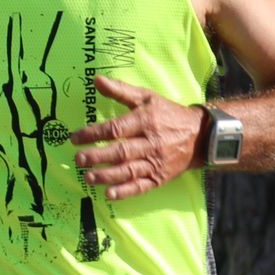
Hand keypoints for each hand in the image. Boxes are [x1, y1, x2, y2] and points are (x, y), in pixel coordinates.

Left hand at [69, 74, 204, 199]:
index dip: (93, 134)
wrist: (199, 135)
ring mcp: (155, 162)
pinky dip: (124, 192)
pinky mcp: (159, 177)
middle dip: (96, 157)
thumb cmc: (168, 114)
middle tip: (78, 159)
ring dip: (106, 176)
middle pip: (120, 152)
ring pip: (128, 171)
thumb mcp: (147, 97)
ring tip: (88, 177)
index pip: (115, 129)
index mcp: (145, 121)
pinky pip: (140, 187)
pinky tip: (109, 194)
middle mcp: (150, 143)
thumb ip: (121, 90)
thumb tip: (97, 80)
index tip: (75, 138)